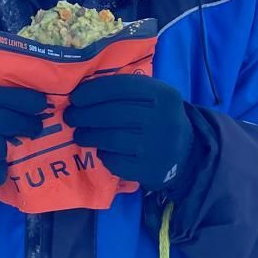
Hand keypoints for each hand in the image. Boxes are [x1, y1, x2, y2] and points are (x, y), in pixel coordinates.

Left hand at [64, 74, 197, 192]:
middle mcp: (162, 118)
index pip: (121, 88)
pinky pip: (115, 161)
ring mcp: (156, 146)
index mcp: (163, 95)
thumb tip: (82, 93)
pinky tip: (101, 150)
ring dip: (88, 135)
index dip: (93, 92)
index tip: (75, 97)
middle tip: (70, 117)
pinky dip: (104, 155)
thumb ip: (126, 91)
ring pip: (111, 138)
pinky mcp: (149, 169)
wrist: (186, 154)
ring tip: (79, 134)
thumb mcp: (154, 97)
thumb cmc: (159, 119)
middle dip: (84, 115)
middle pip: (113, 114)